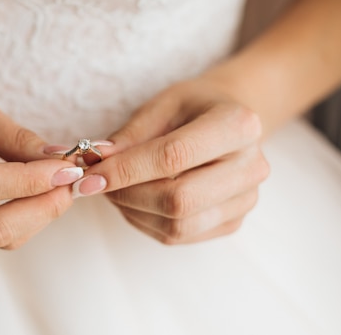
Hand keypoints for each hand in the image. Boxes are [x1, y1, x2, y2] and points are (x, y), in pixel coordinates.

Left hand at [71, 78, 269, 244]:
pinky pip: (179, 236)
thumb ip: (129, 135)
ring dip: (132, 211)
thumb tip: (95, 163)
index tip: (88, 177)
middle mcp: (251, 166)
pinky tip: (135, 200)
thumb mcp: (160, 105)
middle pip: (178, 199)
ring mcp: (246, 199)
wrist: (228, 123)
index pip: (173, 157)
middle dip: (127, 195)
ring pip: (177, 225)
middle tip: (96, 184)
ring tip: (114, 188)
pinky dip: (145, 221)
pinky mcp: (233, 222)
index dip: (126, 170)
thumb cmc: (192, 109)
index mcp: (238, 125)